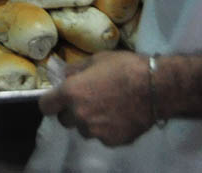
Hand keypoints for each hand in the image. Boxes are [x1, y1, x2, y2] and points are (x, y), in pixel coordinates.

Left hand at [38, 51, 155, 146]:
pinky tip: (120, 116)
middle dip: (72, 111)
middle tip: (89, 100)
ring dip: (90, 121)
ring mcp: (95, 131)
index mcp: (71, 93)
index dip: (51, 101)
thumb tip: (62, 76)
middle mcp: (79, 115)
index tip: (58, 98)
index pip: (45, 106)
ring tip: (107, 108)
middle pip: (64, 120)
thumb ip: (75, 70)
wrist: (156, 88)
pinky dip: (107, 129)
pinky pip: (102, 136)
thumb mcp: (97, 59)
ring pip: (84, 129)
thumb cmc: (125, 68)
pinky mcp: (111, 141)